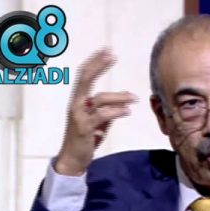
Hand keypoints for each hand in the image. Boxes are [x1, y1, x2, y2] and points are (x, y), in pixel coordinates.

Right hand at [55, 48, 136, 175]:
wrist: (74, 159)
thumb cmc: (87, 138)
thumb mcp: (99, 121)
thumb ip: (108, 109)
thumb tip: (125, 101)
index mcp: (79, 100)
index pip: (85, 76)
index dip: (95, 62)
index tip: (107, 51)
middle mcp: (76, 104)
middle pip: (85, 79)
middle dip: (98, 65)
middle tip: (112, 55)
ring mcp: (78, 116)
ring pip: (99, 99)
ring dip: (119, 97)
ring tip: (135, 98)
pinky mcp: (84, 128)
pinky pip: (102, 116)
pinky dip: (116, 112)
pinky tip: (128, 111)